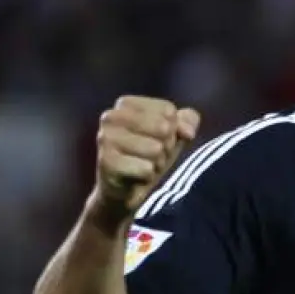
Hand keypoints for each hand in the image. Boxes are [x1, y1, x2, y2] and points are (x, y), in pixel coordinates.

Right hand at [91, 96, 200, 221]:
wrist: (127, 189)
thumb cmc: (151, 154)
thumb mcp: (175, 132)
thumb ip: (189, 120)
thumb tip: (188, 132)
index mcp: (125, 104)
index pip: (168, 111)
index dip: (173, 128)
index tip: (159, 138)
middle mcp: (111, 117)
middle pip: (163, 128)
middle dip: (166, 146)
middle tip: (153, 154)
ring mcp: (105, 140)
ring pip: (156, 149)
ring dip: (157, 162)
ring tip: (144, 164)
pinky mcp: (106, 163)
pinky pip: (146, 169)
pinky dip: (148, 176)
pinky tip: (136, 177)